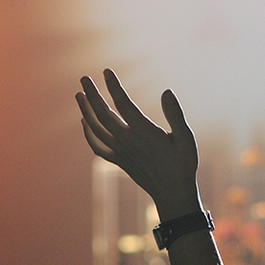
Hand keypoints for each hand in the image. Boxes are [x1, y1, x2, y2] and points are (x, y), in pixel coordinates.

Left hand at [76, 69, 201, 220]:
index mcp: (144, 132)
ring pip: (96, 129)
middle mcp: (128, 141)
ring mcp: (121, 152)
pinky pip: (97, 147)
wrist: (172, 193)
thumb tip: (167, 92)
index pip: (123, 104)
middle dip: (92, 95)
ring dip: (85, 111)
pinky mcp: (119, 161)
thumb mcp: (186, 138)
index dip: (114, 87)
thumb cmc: (183, 164)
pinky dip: (88, 134)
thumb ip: (175, 114)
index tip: (106, 72)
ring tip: (79, 95)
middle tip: (83, 79)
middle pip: (103, 115)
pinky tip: (84, 123)